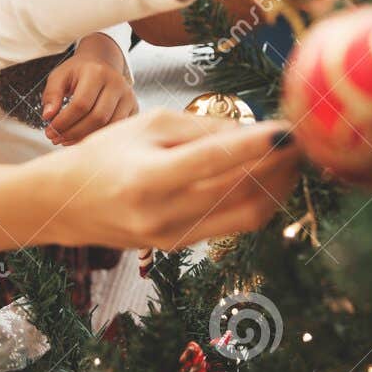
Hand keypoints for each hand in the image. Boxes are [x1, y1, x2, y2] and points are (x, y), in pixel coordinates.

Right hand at [37, 108, 299, 250]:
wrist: (66, 205)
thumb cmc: (105, 154)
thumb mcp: (147, 125)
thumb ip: (202, 128)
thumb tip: (256, 132)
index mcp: (148, 178)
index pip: (214, 162)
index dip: (257, 147)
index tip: (290, 131)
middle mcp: (162, 214)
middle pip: (238, 191)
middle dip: (278, 166)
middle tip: (304, 141)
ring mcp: (174, 237)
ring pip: (246, 214)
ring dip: (277, 187)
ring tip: (293, 160)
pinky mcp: (181, 247)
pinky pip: (233, 224)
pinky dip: (258, 200)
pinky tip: (270, 179)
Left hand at [41, 46, 137, 144]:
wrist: (101, 64)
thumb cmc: (78, 73)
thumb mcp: (60, 76)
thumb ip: (51, 94)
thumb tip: (48, 116)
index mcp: (97, 73)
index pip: (81, 104)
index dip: (64, 121)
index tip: (49, 131)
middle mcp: (117, 83)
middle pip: (97, 118)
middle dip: (73, 133)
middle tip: (56, 138)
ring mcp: (128, 97)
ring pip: (108, 127)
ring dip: (85, 138)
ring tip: (66, 140)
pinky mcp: (134, 108)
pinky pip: (116, 130)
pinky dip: (97, 138)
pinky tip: (81, 139)